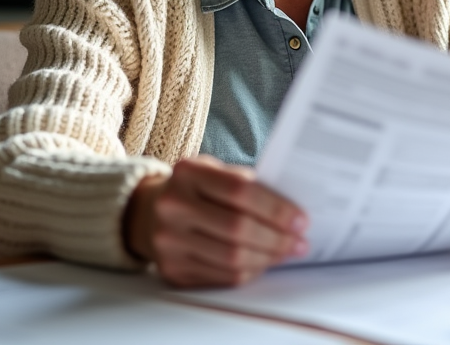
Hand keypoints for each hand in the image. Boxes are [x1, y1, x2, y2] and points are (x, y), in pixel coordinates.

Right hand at [123, 155, 307, 286]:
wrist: (148, 211)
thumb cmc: (195, 190)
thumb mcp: (215, 173)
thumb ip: (248, 186)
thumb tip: (292, 213)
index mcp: (188, 173)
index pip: (240, 191)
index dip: (276, 208)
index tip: (301, 220)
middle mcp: (173, 206)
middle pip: (237, 229)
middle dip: (277, 238)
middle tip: (300, 242)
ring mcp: (169, 240)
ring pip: (232, 258)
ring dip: (268, 258)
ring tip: (286, 253)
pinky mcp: (173, 269)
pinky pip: (222, 277)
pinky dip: (250, 271)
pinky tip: (262, 262)